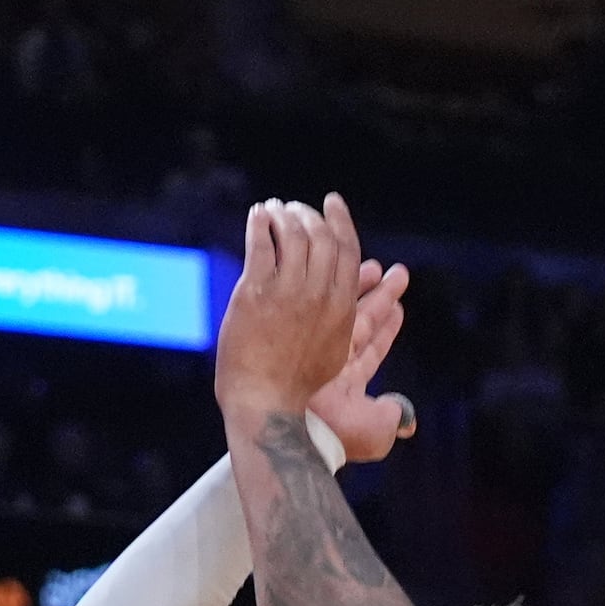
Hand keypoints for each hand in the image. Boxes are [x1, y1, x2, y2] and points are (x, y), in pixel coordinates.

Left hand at [215, 196, 364, 426]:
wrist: (266, 402)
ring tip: (273, 208)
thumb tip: (343, 294)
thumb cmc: (297, 382)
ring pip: (292, 234)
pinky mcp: (256, 292)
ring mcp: (288, 292)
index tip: (332, 203)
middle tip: (296, 207)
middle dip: (309, 214)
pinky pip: (261, 244)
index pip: (348, 249)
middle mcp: (319, 294)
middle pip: (321, 236)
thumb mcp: (336, 347)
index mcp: (342, 306)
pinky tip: (258, 215)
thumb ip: (340, 315)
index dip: (341, 221)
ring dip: (284, 214)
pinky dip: (261, 223)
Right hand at [306, 257, 415, 467]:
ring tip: (373, 264)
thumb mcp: (372, 432)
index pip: (373, 346)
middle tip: (390, 271)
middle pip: (360, 320)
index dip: (387, 325)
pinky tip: (329, 266)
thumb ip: (389, 420)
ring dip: (356, 285)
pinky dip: (321, 284)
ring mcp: (312, 347)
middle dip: (375, 295)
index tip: (399, 305)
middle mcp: (332, 361)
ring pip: (339, 307)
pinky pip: (312, 301)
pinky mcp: (294, 334)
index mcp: (350, 381)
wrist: (288, 429)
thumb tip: (408, 423)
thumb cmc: (332, 435)